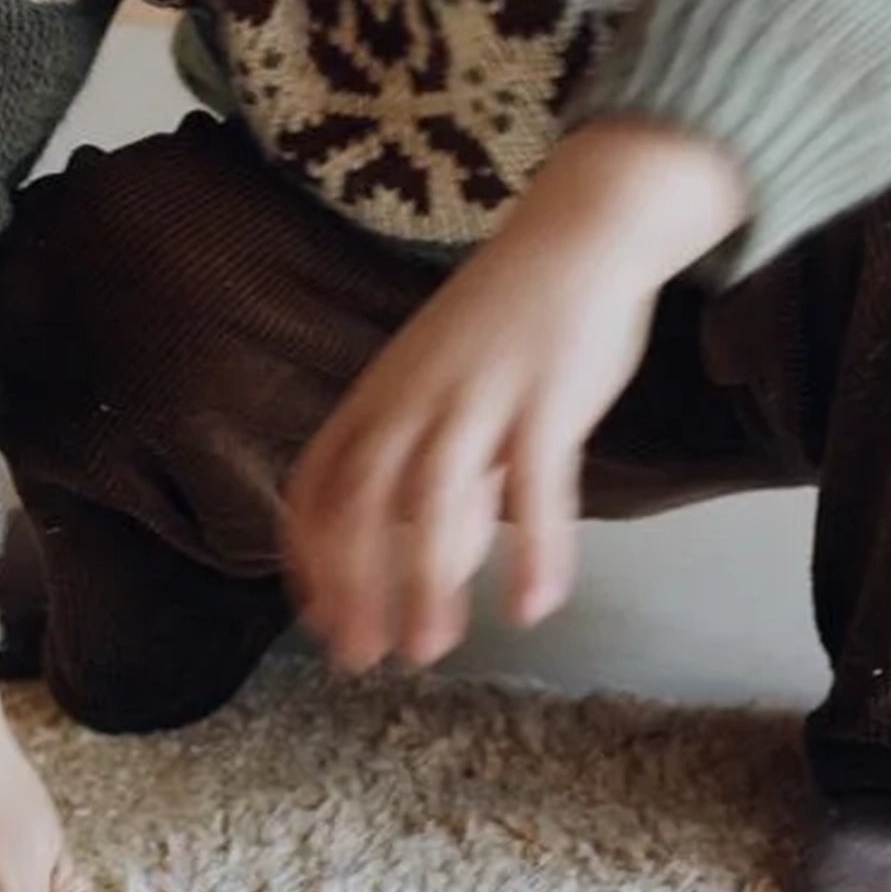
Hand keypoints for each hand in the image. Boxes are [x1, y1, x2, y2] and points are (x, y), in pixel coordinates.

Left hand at [284, 120, 748, 670]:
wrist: (581, 231)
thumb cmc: (510, 323)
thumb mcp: (445, 391)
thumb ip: (436, 474)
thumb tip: (438, 563)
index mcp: (379, 396)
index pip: (317, 486)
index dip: (308, 559)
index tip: (317, 620)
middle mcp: (413, 399)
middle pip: (360, 506)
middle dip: (354, 590)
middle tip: (362, 659)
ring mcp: (478, 397)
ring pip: (432, 506)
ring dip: (425, 587)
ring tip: (430, 651)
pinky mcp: (548, 397)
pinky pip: (537, 488)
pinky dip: (535, 552)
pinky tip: (534, 607)